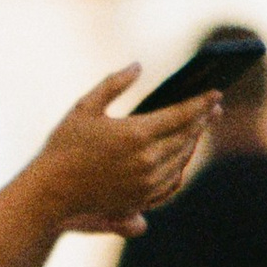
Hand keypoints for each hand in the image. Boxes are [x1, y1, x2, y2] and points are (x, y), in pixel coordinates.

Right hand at [33, 70, 214, 236]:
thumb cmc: (64, 146)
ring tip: (199, 128)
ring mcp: (146, 183)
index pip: (181, 115)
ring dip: (193, 142)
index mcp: (136, 134)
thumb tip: (138, 66)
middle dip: (203, 120)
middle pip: (186, 137)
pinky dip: (181, 166)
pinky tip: (181, 156)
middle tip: (214, 107)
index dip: (201, 102)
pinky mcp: (141, 200)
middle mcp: (147, 161)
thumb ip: (114, 83)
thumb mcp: (85, 106)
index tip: (216, 93)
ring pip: (182, 159)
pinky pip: (172, 182)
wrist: (50, 193)